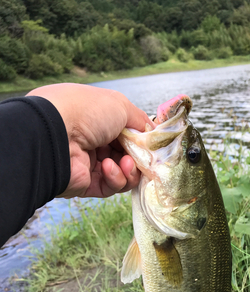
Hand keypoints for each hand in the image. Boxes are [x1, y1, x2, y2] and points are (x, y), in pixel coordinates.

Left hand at [27, 83, 154, 197]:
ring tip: (126, 164)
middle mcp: (92, 139)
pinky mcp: (86, 184)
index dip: (141, 139)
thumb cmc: (87, 112)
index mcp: (96, 118)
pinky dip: (115, 178)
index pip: (126, 131)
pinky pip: (111, 186)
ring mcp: (88, 162)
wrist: (54, 136)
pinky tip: (108, 167)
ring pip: (123, 173)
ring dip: (129, 169)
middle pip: (127, 154)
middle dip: (138, 157)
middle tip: (145, 158)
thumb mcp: (121, 106)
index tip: (153, 145)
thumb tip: (152, 134)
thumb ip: (141, 121)